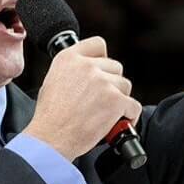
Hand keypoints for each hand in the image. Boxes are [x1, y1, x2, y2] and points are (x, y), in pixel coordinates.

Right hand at [23, 36, 141, 160]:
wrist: (50, 139)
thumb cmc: (49, 117)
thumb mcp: (52, 81)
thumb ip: (73, 70)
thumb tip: (90, 71)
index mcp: (69, 58)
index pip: (98, 44)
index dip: (103, 59)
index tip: (102, 71)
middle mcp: (86, 66)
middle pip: (115, 67)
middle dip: (112, 84)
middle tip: (101, 100)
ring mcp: (103, 82)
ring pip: (125, 86)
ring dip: (119, 100)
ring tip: (105, 113)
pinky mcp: (116, 100)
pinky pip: (133, 105)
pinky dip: (129, 116)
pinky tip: (116, 123)